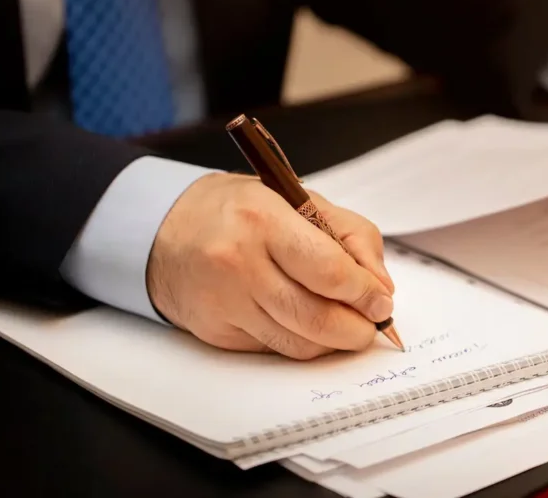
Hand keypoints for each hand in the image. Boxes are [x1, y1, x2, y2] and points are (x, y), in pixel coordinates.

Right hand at [146, 172, 394, 358]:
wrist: (164, 230)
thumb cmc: (239, 211)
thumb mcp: (297, 199)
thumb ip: (349, 235)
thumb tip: (380, 286)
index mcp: (263, 220)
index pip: (330, 271)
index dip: (365, 293)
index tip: (382, 302)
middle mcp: (240, 264)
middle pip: (317, 318)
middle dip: (357, 329)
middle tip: (373, 325)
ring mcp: (225, 303)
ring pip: (299, 344)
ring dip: (334, 342)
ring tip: (347, 327)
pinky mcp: (216, 332)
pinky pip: (274, 350)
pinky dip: (300, 343)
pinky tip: (307, 325)